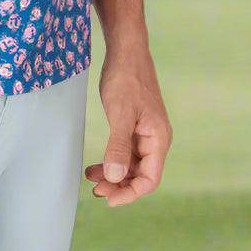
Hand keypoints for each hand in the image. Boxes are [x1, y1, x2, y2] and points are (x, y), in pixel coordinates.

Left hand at [84, 41, 171, 206]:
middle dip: (119, 185)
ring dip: (114, 173)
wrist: (126, 51)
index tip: (109, 199)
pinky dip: (112, 159)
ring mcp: (145, 132)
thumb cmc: (126, 79)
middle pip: (140, 174)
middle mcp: (155, 139)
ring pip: (131, 163)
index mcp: (158, 139)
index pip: (150, 179)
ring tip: (91, 177)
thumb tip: (116, 178)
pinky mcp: (135, 124)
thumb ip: (118, 147)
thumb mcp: (120, 114)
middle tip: (95, 189)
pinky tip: (96, 163)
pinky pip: (125, 150)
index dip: (130, 193)